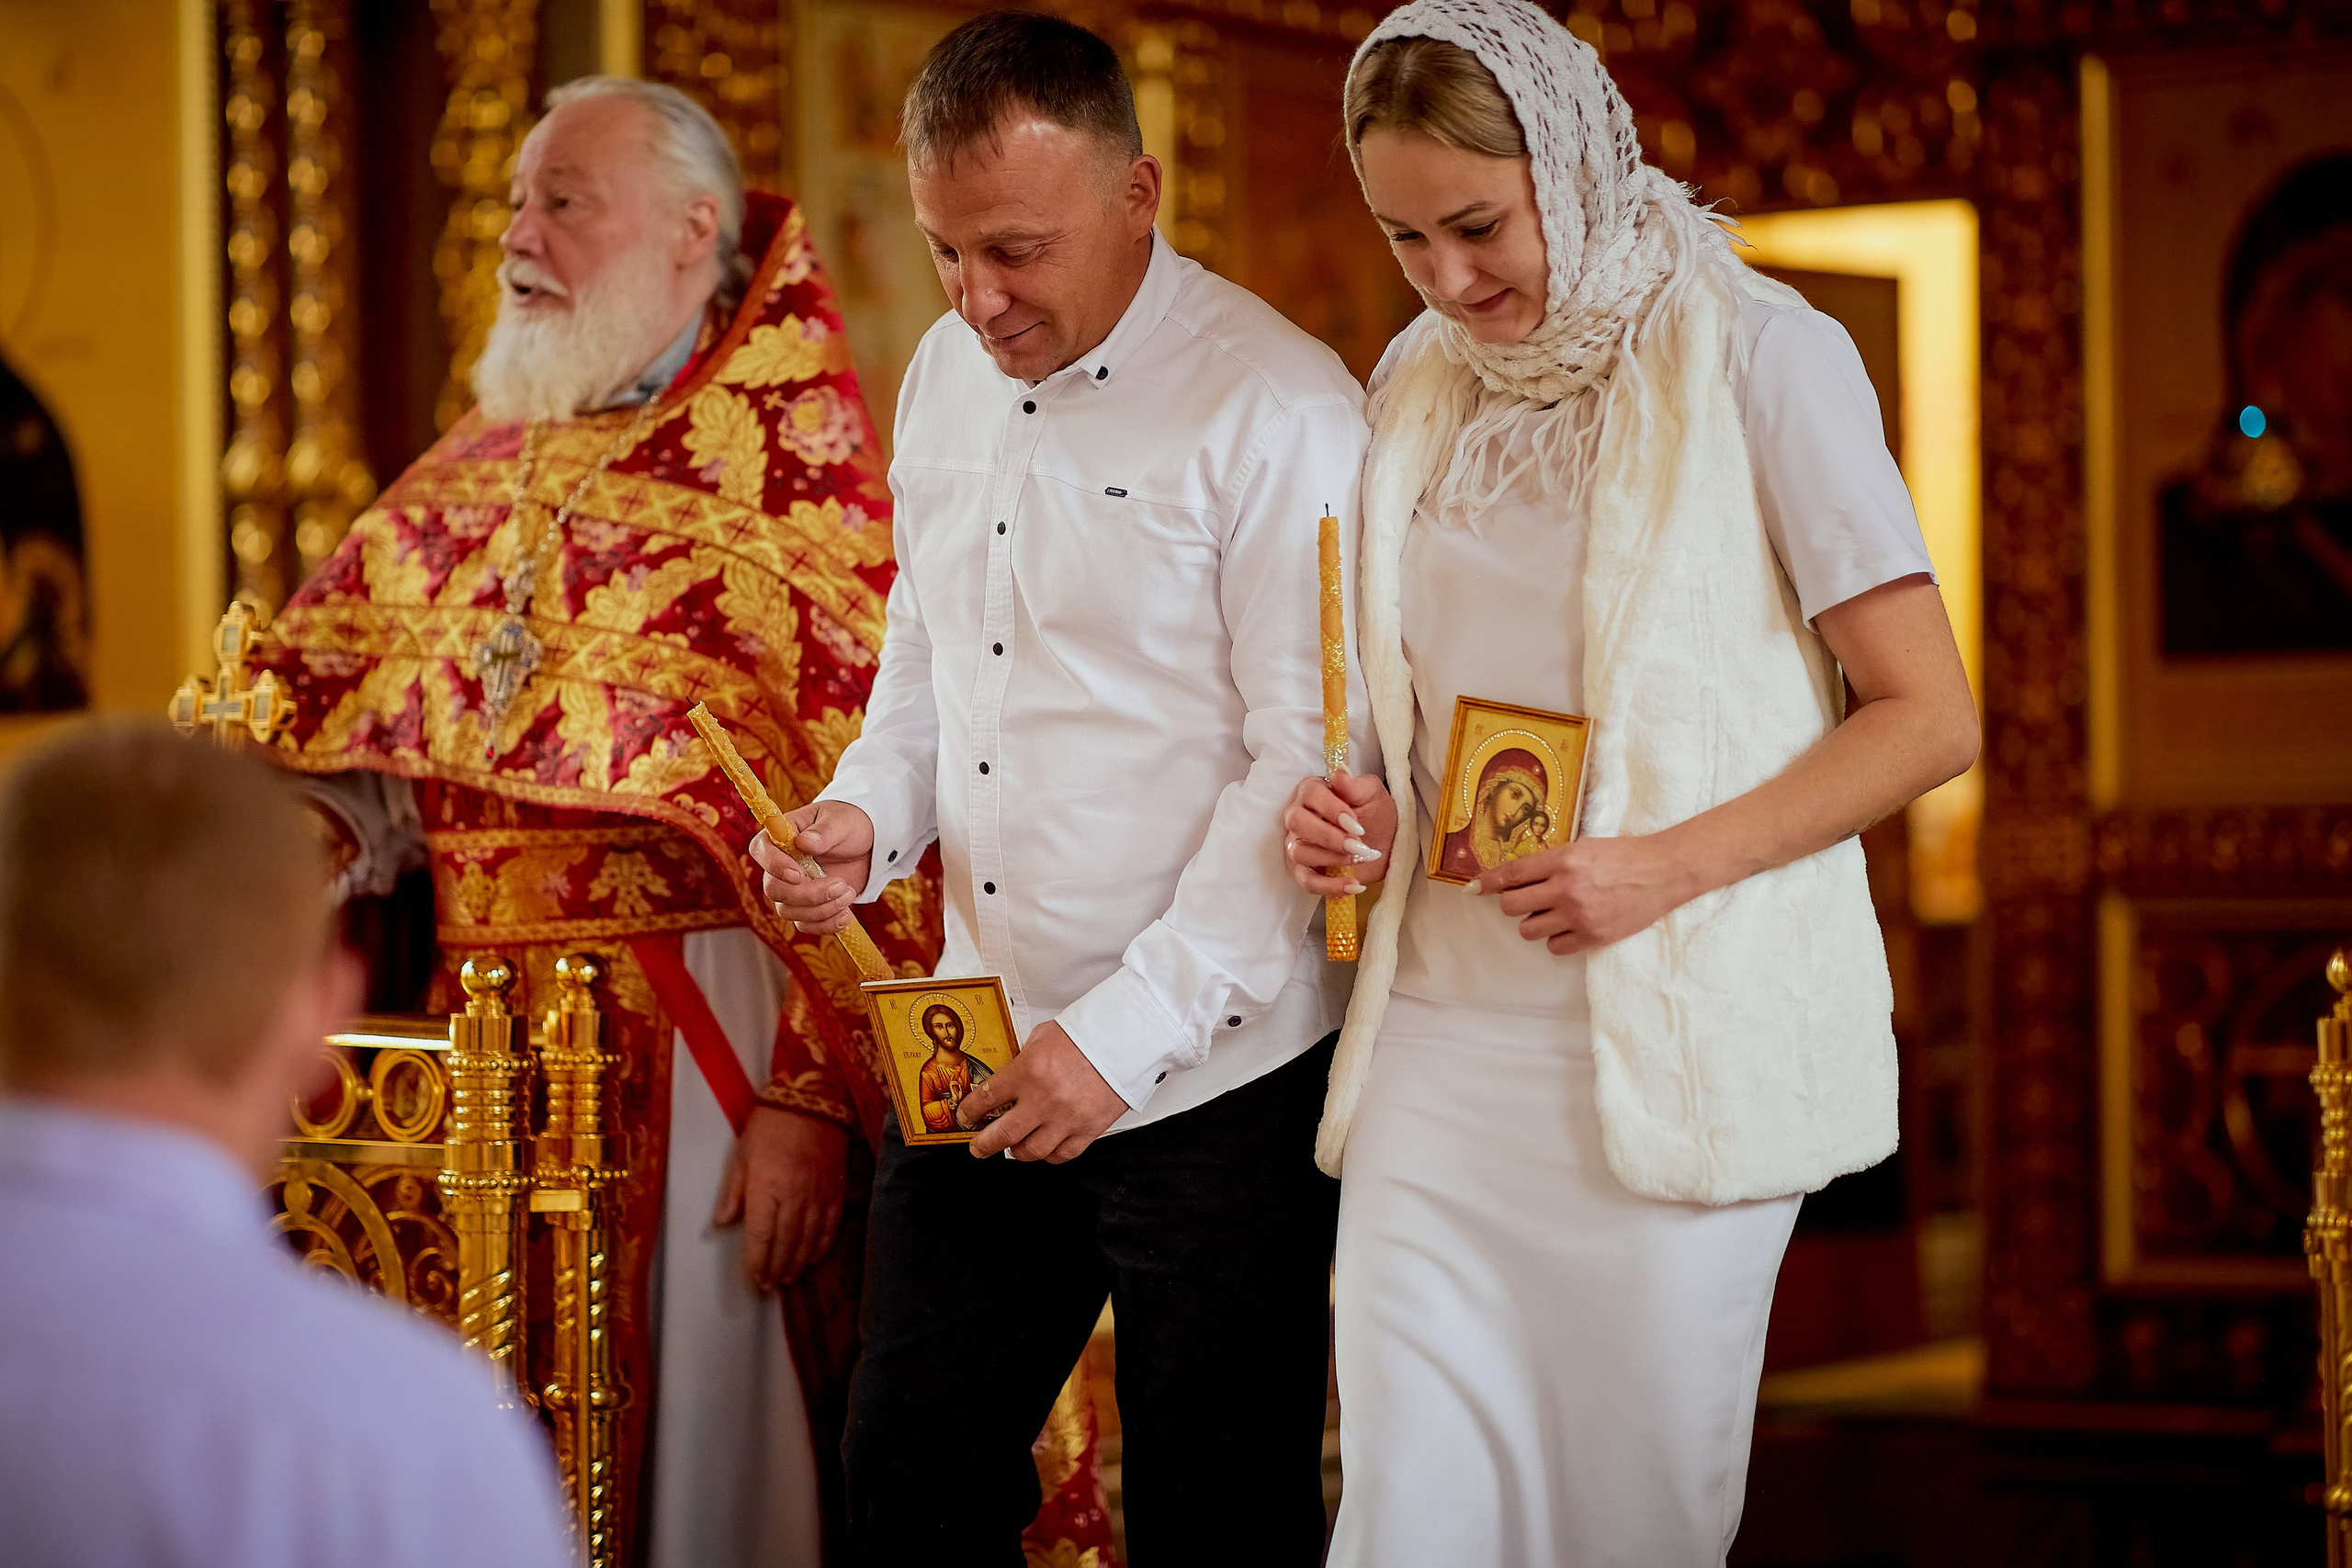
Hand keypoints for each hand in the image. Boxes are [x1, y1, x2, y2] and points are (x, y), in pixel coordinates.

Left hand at [710, 1105, 848, 1289]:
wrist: (813, 1100)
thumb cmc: (771, 1125)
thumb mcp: (742, 1155)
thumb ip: (733, 1193)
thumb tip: (722, 1222)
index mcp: (766, 1189)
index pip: (760, 1237)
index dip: (757, 1263)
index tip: (754, 1279)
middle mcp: (794, 1197)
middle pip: (785, 1244)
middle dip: (776, 1268)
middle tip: (769, 1285)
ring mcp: (818, 1195)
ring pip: (808, 1240)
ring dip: (797, 1263)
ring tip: (788, 1278)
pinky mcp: (836, 1190)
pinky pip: (831, 1225)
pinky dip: (822, 1246)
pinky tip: (814, 1257)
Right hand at [748, 802, 873, 935]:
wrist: (865, 846)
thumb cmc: (847, 825)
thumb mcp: (840, 822)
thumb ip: (823, 832)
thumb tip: (804, 842)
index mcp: (781, 836)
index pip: (760, 850)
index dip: (774, 866)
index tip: (798, 874)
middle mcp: (779, 866)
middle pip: (774, 889)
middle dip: (809, 894)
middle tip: (841, 884)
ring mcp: (791, 889)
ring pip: (789, 911)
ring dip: (823, 909)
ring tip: (849, 892)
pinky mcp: (807, 907)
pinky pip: (805, 925)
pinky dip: (827, 924)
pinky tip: (846, 914)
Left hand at [956, 1020, 1128, 1163]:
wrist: (1124, 1042)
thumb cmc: (1087, 1036)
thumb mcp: (1043, 1037)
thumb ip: (1023, 1059)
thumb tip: (1009, 1075)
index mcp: (1028, 1072)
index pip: (987, 1098)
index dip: (970, 1111)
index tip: (966, 1116)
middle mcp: (1043, 1099)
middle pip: (1002, 1134)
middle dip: (983, 1145)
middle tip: (978, 1147)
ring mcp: (1065, 1118)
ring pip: (1031, 1151)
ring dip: (1017, 1152)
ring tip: (1014, 1148)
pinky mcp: (1087, 1130)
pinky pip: (1061, 1155)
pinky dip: (1049, 1155)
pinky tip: (1045, 1149)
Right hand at [1282, 769, 1396, 893]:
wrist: (1387, 843)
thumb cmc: (1376, 814)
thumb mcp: (1373, 794)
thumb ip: (1355, 784)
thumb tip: (1340, 772)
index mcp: (1313, 792)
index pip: (1310, 794)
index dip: (1331, 809)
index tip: (1357, 823)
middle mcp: (1299, 816)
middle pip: (1296, 822)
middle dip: (1328, 835)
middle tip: (1357, 843)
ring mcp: (1299, 844)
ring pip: (1299, 852)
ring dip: (1331, 857)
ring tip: (1359, 857)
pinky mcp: (1305, 871)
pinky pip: (1306, 881)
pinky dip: (1329, 886)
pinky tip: (1354, 884)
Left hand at [1470, 833, 1701, 955]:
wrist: (1663, 872)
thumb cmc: (1624, 855)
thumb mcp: (1583, 847)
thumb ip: (1551, 862)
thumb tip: (1517, 877)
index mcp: (1563, 860)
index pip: (1513, 874)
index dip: (1489, 882)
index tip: (1474, 888)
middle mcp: (1566, 889)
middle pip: (1513, 906)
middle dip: (1514, 903)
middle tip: (1527, 899)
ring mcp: (1579, 915)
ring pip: (1529, 929)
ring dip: (1534, 921)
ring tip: (1553, 912)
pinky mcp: (1593, 936)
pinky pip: (1554, 947)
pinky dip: (1557, 938)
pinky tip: (1569, 926)